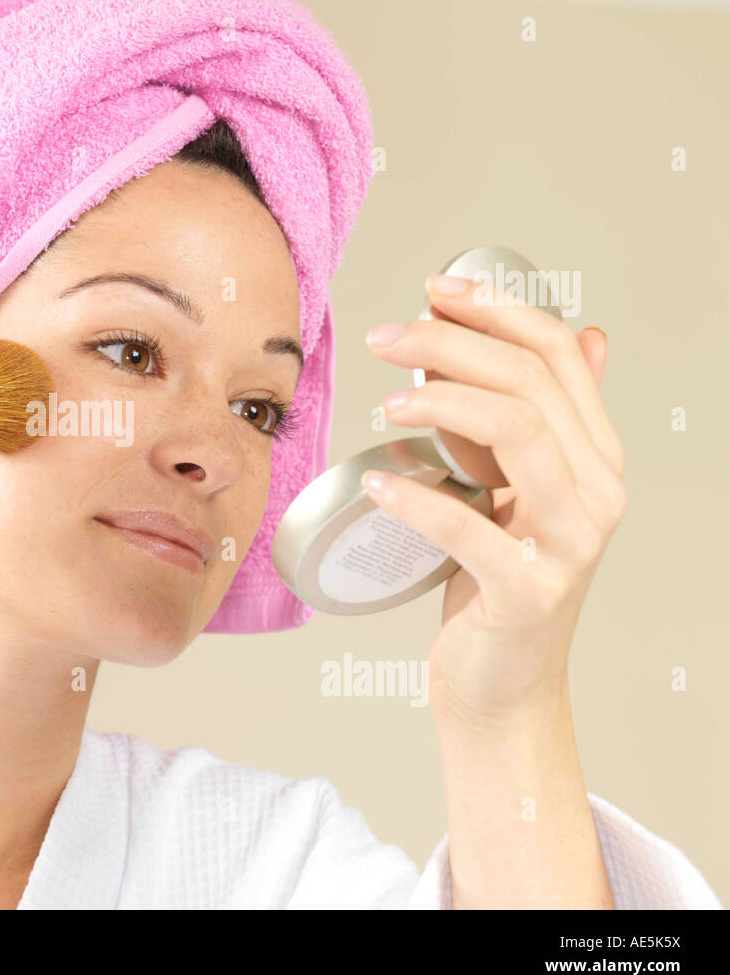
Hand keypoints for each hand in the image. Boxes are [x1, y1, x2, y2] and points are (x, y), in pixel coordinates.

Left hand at [363, 276, 625, 727]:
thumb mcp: (519, 490)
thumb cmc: (497, 582)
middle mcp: (597, 492)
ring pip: (519, 431)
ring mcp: (570, 543)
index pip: (557, 354)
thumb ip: (539, 421)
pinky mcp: (529, 592)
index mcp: (596, 457)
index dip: (497, 308)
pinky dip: (420, 500)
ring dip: (443, 400)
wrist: (503, 685)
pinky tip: (377, 484)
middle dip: (452, 343)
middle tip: (385, 337)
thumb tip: (582, 337)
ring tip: (384, 402)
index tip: (435, 288)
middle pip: (530, 382)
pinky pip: (474, 530)